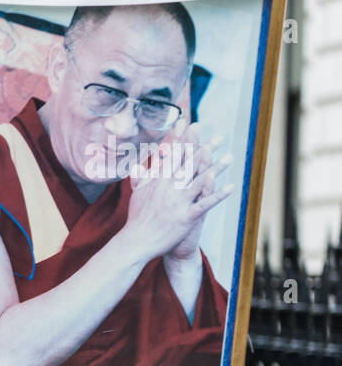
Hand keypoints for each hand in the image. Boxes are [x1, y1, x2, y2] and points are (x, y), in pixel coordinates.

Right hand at [121, 123, 232, 263]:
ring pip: (200, 180)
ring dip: (217, 168)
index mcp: (159, 181)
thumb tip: (136, 167)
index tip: (191, 124)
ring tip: (230, 157)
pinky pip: (205, 203)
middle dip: (205, 148)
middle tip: (219, 137)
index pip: (173, 155)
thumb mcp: (136, 195)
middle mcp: (169, 187)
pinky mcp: (186, 216)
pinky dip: (218, 195)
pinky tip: (230, 187)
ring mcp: (178, 201)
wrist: (136, 241)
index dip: (183, 138)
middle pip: (189, 163)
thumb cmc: (136, 219)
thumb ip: (140, 179)